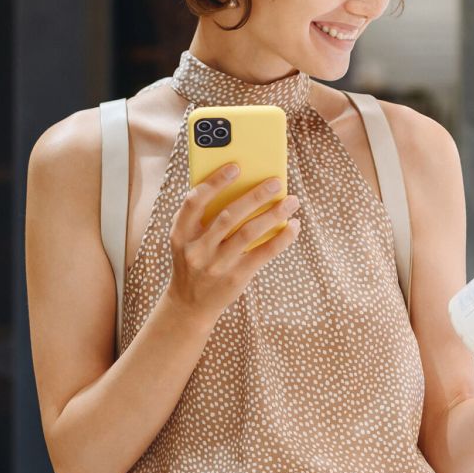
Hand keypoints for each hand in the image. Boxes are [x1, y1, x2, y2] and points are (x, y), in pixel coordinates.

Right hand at [164, 164, 300, 322]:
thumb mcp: (188, 240)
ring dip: (274, 214)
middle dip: (255, 196)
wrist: (189, 305)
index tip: (236, 167)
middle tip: (276, 181)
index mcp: (180, 234)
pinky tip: (293, 226)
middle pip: (228, 216)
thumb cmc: (194, 262)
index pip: (194, 202)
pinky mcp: (236, 278)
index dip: (214, 182)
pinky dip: (281, 238)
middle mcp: (196, 249)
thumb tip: (243, 186)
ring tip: (292, 201)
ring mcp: (216, 265)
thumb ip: (205, 217)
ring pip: (248, 233)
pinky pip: (263, 254)